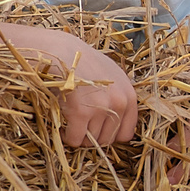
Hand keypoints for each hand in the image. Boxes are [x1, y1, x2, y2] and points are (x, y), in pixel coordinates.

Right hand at [0, 24, 138, 146]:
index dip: (108, 134)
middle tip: (80, 127)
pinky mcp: (81, 113)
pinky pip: (75, 139)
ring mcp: (101, 108)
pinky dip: (68, 137)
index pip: (125, 133)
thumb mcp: (111, 76)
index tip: (96, 130)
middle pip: (106, 139)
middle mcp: (119, 103)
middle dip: (92, 137)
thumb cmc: (82, 62)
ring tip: (70, 121)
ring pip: (90, 140)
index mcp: (129, 96)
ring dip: (79, 136)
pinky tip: (63, 126)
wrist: (60, 50)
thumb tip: (116, 121)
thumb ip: (118, 97)